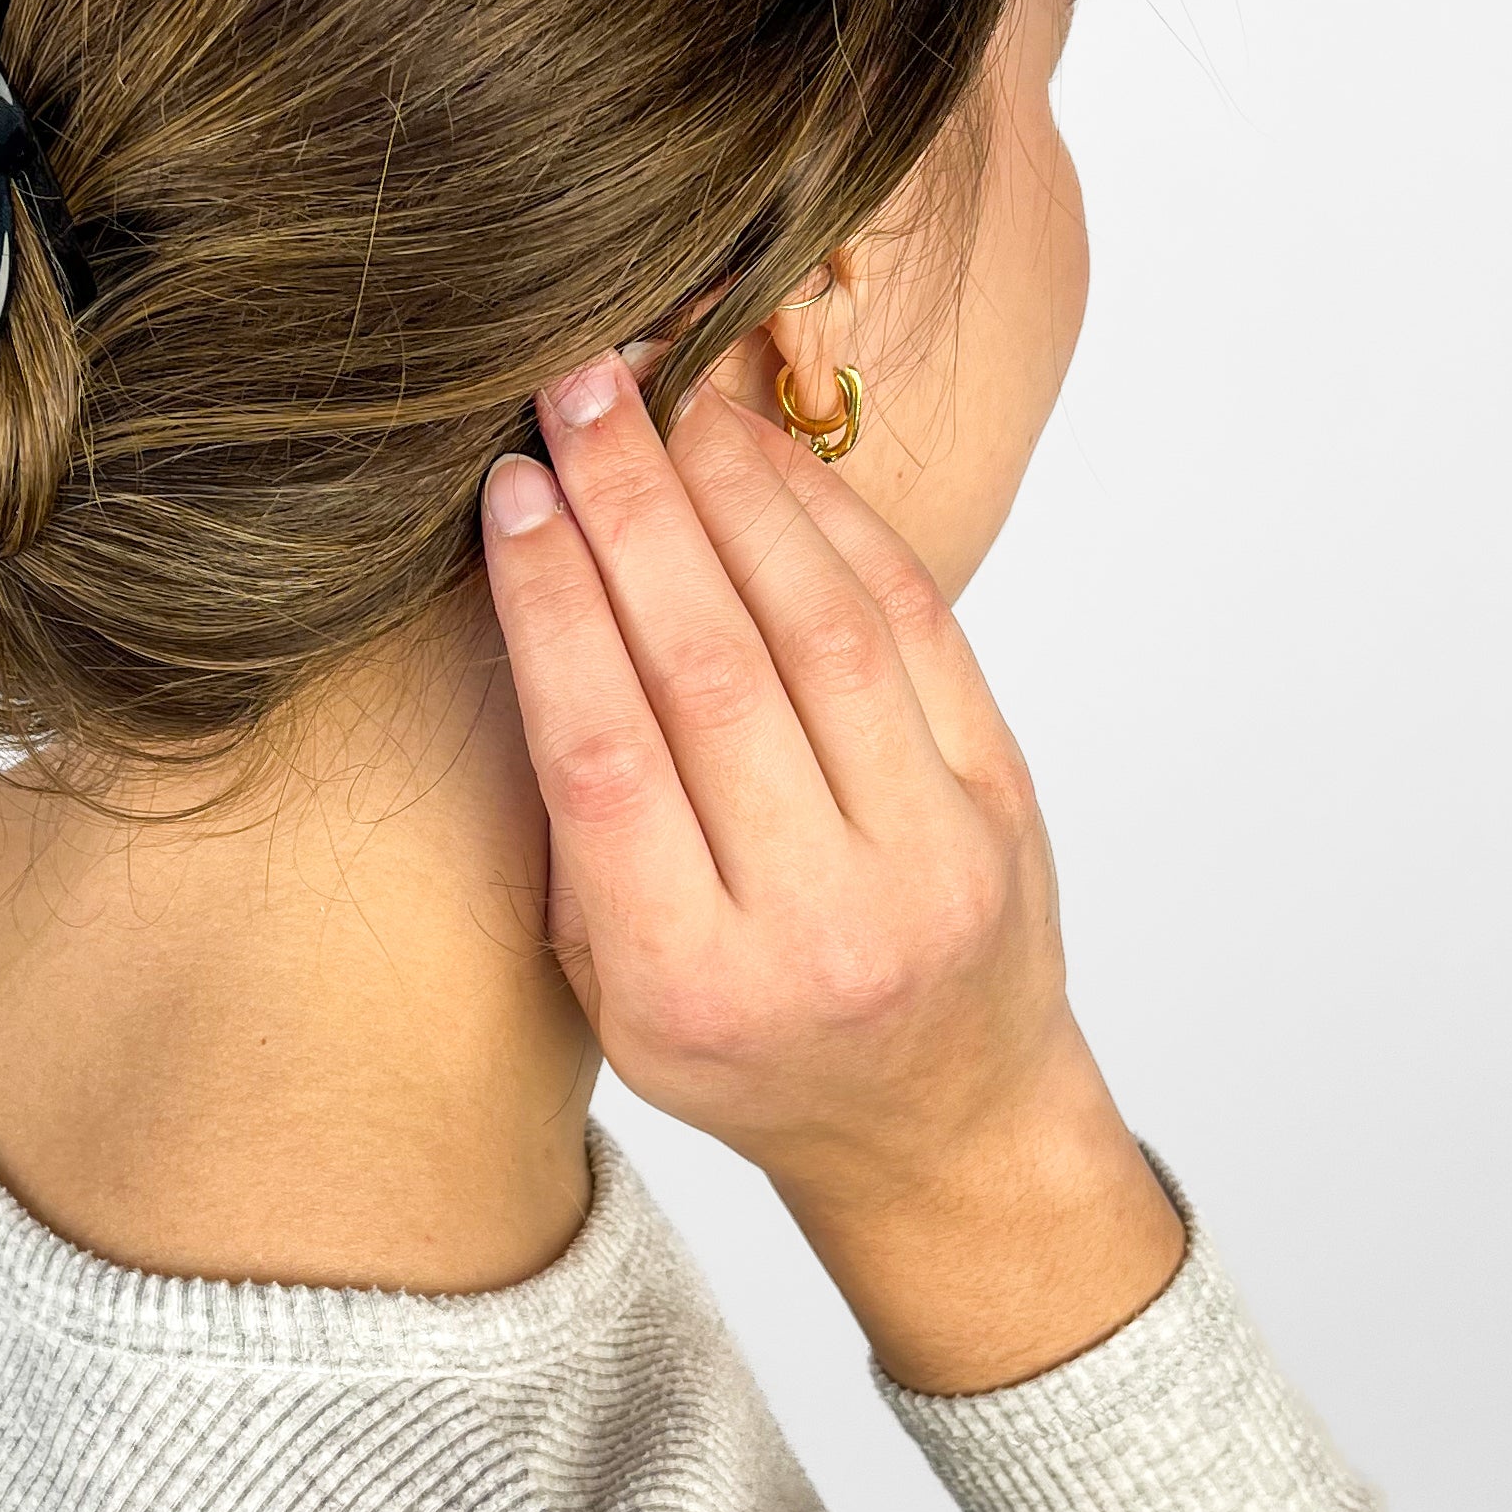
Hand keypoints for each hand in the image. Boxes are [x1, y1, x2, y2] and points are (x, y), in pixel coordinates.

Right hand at [479, 348, 1185, 1393]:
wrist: (941, 1120)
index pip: (604, 758)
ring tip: (664, 396)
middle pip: (710, 675)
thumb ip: (580, 829)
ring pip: (822, 632)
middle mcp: (819, 925)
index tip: (510, 492)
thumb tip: (535, 598)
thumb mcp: (615, 987)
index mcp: (689, 987)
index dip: (552, 607)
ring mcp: (927, 860)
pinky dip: (833, 525)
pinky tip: (762, 455)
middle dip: (632, 512)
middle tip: (577, 390)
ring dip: (734, 493)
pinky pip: (914, 628)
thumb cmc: (743, 1048)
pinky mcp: (1001, 799)